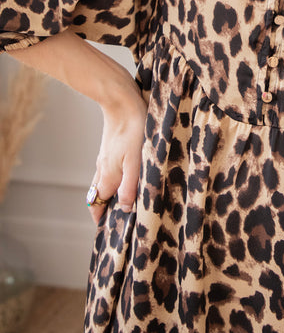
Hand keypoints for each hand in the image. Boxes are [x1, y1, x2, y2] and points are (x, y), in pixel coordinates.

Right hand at [88, 85, 146, 224]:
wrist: (122, 100)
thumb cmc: (134, 129)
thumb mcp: (136, 161)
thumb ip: (129, 187)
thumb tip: (123, 209)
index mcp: (108, 176)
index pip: (97, 206)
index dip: (102, 220)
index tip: (110, 232)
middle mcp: (102, 169)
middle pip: (99, 196)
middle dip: (106, 210)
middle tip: (120, 221)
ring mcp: (105, 157)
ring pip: (103, 182)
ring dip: (110, 195)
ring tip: (125, 203)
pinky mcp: (111, 147)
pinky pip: (109, 169)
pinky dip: (114, 179)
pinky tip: (127, 176)